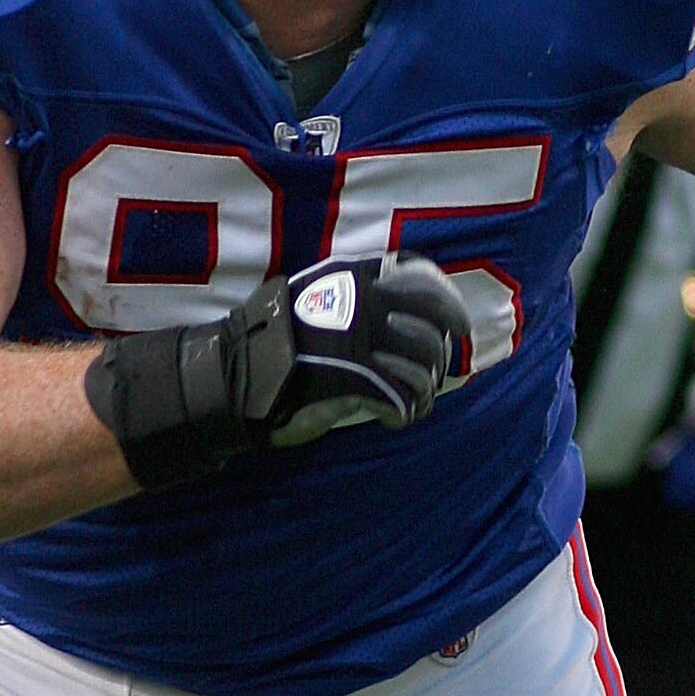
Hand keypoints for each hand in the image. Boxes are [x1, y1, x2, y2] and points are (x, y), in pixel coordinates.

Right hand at [252, 254, 469, 447]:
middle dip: (439, 357)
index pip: (421, 276)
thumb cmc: (275, 341)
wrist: (235, 374)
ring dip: (423, 391)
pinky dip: (404, 413)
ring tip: (412, 404)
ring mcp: (361, 343)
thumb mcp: (314, 295)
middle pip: (431, 328)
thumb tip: (402, 311)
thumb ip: (355, 296)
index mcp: (354, 277)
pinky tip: (394, 418)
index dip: (449, 303)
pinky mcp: (356, 382)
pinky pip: (401, 399)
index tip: (458, 326)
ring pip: (423, 368)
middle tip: (432, 376)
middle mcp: (363, 304)